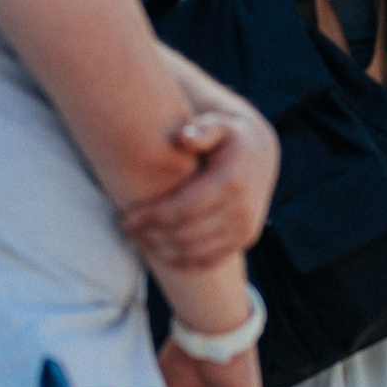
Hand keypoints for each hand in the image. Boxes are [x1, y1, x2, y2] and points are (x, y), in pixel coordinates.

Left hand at [122, 106, 278, 271]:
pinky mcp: (246, 239)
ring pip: (195, 252)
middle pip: (185, 234)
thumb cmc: (227, 138)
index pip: (180, 209)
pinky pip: (210, 260)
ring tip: (140, 240)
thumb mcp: (218, 125)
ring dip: (162, 251)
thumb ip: (201, 129)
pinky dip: (183, 261)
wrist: (260, 153)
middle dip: (150, 235)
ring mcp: (246, 227)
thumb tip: (184, 138)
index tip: (126, 217)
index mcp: (231, 181)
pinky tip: (161, 252)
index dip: (149, 217)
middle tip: (128, 230)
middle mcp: (242, 209)